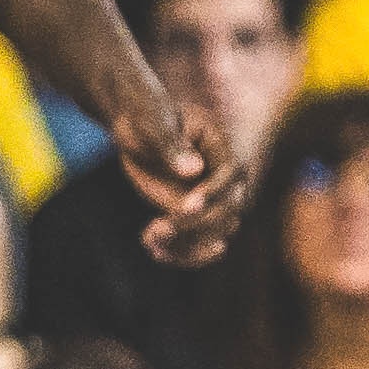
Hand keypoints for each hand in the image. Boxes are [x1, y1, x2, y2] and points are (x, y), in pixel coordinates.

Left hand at [105, 75, 242, 261]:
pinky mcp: (196, 217)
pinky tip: (156, 253)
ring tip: (149, 240)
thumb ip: (172, 144)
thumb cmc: (146, 115)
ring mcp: (212, 200)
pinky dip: (181, 253)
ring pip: (217, 234)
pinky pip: (199, 243)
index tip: (184, 207)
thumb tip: (194, 170)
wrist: (137, 128)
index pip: (231, 175)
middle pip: (228, 210)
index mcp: (221, 147)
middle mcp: (224, 178)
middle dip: (196, 225)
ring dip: (186, 245)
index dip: (213, 194)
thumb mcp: (153, 123)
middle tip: (157, 228)